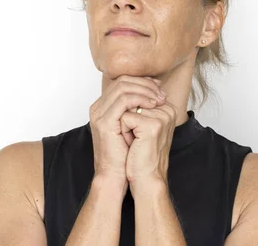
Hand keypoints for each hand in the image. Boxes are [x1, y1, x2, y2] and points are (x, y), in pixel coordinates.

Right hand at [89, 75, 164, 190]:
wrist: (114, 176)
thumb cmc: (125, 155)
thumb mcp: (132, 127)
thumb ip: (137, 110)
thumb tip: (154, 94)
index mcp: (102, 107)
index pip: (121, 82)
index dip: (141, 81)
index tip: (158, 87)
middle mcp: (98, 108)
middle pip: (122, 81)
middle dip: (144, 83)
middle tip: (160, 92)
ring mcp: (99, 114)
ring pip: (123, 87)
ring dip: (145, 90)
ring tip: (159, 99)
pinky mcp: (104, 121)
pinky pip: (124, 100)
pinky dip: (141, 98)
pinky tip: (152, 104)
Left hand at [121, 89, 177, 186]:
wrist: (145, 178)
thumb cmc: (140, 153)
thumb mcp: (139, 125)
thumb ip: (137, 106)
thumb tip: (123, 87)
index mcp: (166, 107)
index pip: (137, 91)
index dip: (126, 107)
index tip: (134, 128)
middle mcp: (167, 109)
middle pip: (131, 97)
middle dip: (124, 114)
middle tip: (132, 136)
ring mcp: (161, 116)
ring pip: (127, 107)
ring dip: (123, 123)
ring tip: (132, 139)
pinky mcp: (153, 125)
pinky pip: (125, 118)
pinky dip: (123, 131)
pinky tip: (132, 144)